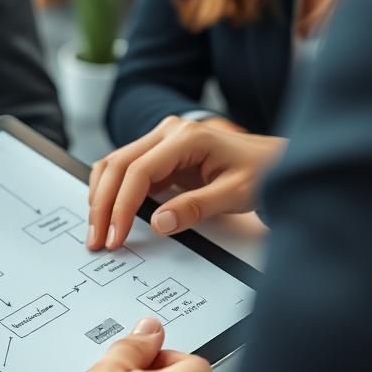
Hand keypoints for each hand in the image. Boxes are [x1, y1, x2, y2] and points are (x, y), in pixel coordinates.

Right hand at [88, 115, 285, 249]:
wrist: (274, 159)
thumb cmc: (261, 171)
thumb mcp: (235, 193)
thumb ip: (197, 208)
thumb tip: (159, 224)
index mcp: (186, 138)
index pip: (139, 171)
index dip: (122, 206)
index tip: (116, 236)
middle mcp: (168, 132)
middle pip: (117, 166)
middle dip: (102, 205)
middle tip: (97, 239)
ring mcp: (161, 140)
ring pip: (114, 165)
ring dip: (101, 198)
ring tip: (97, 230)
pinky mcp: (159, 153)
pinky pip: (126, 170)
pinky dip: (112, 191)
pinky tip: (108, 213)